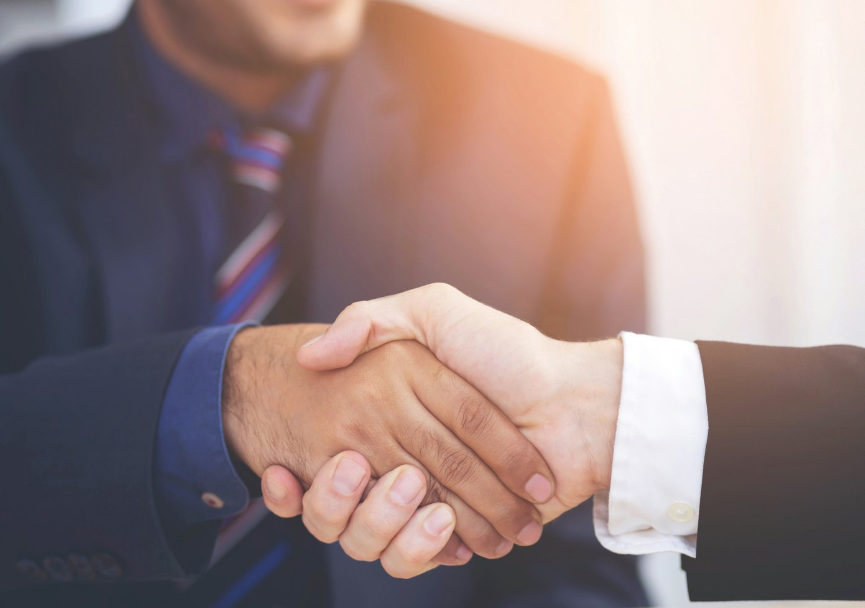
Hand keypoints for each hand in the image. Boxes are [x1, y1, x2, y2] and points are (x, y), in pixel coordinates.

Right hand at [222, 324, 553, 557]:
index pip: (329, 454)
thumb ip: (373, 319)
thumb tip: (310, 355)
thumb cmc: (509, 353)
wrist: (575, 404)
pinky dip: (415, 551)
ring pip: (370, 537)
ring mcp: (429, 499)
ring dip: (376, 524)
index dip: (304, 473)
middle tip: (348, 467)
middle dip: (335, 498)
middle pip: (342, 502)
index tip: (285, 470)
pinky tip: (436, 526)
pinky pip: (415, 557)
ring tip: (408, 489)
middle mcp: (401, 459)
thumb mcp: (437, 311)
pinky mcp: (459, 532)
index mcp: (388, 415)